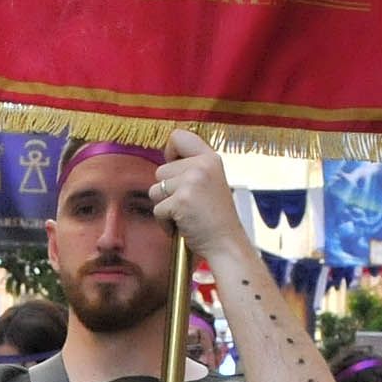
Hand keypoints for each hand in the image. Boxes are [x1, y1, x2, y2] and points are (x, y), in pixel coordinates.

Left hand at [151, 129, 249, 257]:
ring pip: (155, 190)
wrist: (227, 245)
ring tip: (187, 216)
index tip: (177, 171)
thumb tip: (166, 159)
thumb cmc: (216, 219)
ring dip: (165, 207)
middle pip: (160, 171)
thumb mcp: (211, 182)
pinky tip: (184, 226)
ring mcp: (191, 182)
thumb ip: (192, 168)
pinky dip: (165, 223)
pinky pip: (157, 210)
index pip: (178, 137)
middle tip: (189, 205)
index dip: (170, 153)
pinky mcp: (180, 201)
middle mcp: (202, 166)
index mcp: (210, 159)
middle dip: (168, 192)